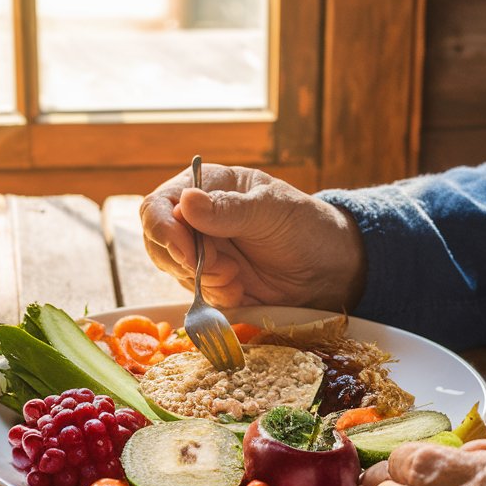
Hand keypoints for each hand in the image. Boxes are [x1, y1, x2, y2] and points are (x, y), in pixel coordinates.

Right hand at [140, 164, 365, 309]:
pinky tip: (241, 291)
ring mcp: (200, 251)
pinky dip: (215, 297)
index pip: (158, 206)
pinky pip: (194, 294)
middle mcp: (194, 218)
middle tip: (226, 271)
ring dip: (204, 282)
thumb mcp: (270, 210)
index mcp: (205, 188)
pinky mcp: (209, 281)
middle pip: (157, 242)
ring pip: (173, 271)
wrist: (328, 268)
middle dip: (186, 263)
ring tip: (239, 279)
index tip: (190, 255)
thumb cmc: (304, 225)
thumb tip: (186, 201)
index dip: (164, 231)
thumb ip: (229, 209)